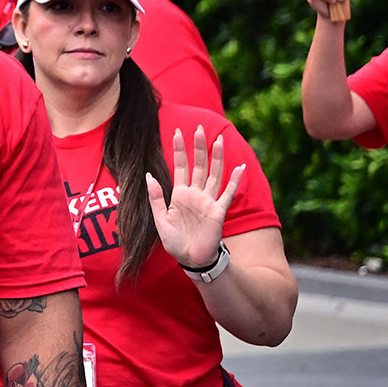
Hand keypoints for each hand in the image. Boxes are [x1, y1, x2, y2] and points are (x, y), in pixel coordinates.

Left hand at [147, 125, 242, 271]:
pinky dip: (234, 180)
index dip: (178, 150)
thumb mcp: (159, 218)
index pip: (180, 167)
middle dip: (198, 147)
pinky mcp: (218, 211)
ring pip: (214, 174)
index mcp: (180, 194)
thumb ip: (155, 196)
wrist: (190, 259)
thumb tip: (148, 174)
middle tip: (199, 127)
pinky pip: (227, 193)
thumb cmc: (175, 240)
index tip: (176, 132)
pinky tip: (239, 167)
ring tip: (219, 140)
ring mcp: (208, 201)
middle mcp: (196, 194)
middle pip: (199, 166)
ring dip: (217, 158)